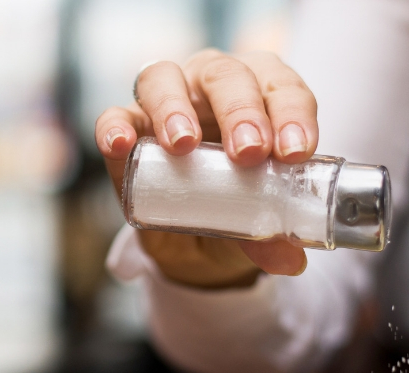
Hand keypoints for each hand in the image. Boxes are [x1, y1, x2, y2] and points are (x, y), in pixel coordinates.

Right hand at [95, 49, 317, 288]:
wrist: (198, 234)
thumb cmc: (241, 202)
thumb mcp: (261, 220)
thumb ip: (274, 235)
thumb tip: (291, 260)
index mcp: (262, 93)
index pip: (281, 87)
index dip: (291, 113)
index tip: (294, 152)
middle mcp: (214, 85)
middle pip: (225, 75)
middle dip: (240, 111)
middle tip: (249, 151)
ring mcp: (167, 99)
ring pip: (164, 78)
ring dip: (175, 108)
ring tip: (184, 145)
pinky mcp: (128, 126)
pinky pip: (115, 116)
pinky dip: (114, 126)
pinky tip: (121, 145)